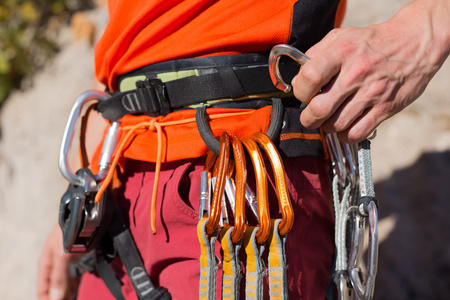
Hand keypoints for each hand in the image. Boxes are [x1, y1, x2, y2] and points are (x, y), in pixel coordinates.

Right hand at [37, 224, 82, 299]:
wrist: (83, 212)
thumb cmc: (69, 232)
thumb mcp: (62, 256)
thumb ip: (59, 277)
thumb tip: (55, 299)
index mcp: (46, 264)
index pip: (44, 290)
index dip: (49, 299)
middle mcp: (54, 262)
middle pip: (55, 286)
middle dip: (61, 295)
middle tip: (70, 299)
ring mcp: (66, 259)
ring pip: (65, 280)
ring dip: (69, 289)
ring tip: (74, 294)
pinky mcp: (78, 255)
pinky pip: (75, 273)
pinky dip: (76, 280)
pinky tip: (79, 284)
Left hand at [292, 0, 449, 142]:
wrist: (415, 42)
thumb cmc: (373, 41)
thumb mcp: (341, 37)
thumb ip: (315, 55)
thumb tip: (297, 80)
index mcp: (341, 53)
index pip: (309, 78)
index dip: (300, 91)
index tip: (303, 94)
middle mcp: (356, 74)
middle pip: (319, 109)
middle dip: (308, 119)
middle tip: (310, 116)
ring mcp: (372, 93)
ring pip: (336, 125)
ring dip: (327, 127)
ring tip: (330, 119)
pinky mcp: (386, 108)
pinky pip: (357, 133)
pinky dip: (346, 136)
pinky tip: (346, 127)